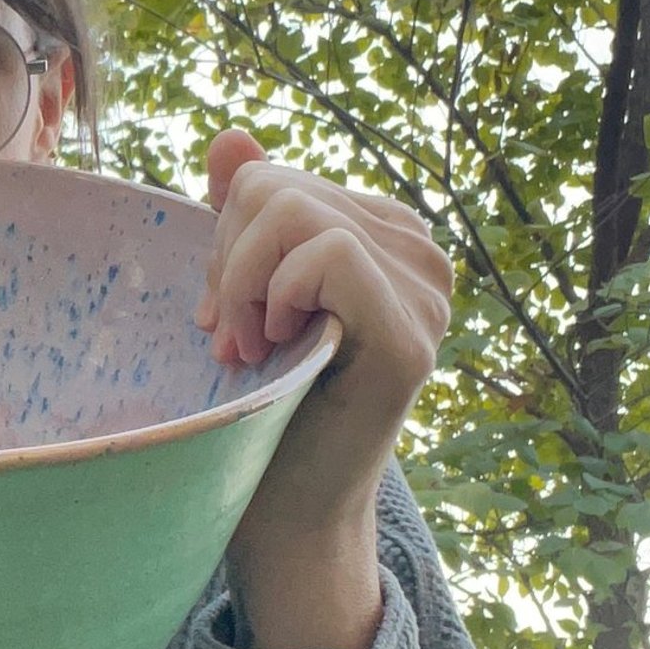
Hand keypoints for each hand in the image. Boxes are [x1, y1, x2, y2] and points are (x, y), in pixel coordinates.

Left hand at [195, 129, 452, 640]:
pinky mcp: (412, 335)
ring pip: (295, 210)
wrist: (284, 513)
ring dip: (244, 284)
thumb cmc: (262, 408)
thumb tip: (231, 135)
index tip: (221, 316)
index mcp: (386, 236)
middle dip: (227, 262)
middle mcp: (422, 255)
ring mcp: (428, 294)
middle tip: (231, 340)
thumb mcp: (245, 293)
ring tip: (251, 349)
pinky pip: (327, 251)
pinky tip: (280, 347)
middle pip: (278, 188)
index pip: (276, 179)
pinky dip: (278, 294)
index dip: (225, 241)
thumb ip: (247, 214)